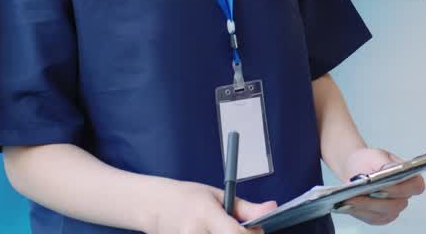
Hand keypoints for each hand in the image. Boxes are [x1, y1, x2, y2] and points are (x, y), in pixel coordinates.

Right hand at [144, 179, 275, 233]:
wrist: (152, 206)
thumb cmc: (184, 197)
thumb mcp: (216, 195)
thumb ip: (245, 208)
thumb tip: (272, 208)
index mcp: (205, 214)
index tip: (256, 230)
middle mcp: (194, 233)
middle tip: (242, 231)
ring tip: (221, 230)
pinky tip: (212, 233)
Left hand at [336, 148, 425, 225]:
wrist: (355, 167)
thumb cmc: (369, 160)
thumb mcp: (378, 156)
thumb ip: (386, 164)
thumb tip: (391, 171)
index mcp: (410, 178)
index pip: (416, 187)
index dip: (401, 189)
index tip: (383, 186)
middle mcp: (404, 196)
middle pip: (396, 205)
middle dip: (378, 201)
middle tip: (362, 195)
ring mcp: (393, 209)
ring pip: (382, 213)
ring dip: (366, 207)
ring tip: (350, 199)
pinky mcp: (380, 217)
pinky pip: (372, 218)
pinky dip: (360, 212)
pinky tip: (349, 205)